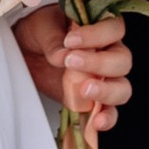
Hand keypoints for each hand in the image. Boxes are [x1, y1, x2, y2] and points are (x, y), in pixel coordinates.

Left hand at [12, 8, 134, 136]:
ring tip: (85, 91)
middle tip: (71, 62)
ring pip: (122, 87)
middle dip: (100, 64)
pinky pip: (110, 111)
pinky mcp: (94, 100)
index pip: (114, 28)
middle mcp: (110, 52)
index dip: (98, 35)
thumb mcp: (41, 27)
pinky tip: (97, 122)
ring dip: (107, 91)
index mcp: (101, 27)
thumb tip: (62, 55)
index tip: (71, 41)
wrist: (26, 52)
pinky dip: (107, 117)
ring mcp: (105, 79)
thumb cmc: (39, 32)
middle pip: (122, 60)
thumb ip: (53, 39)